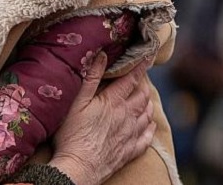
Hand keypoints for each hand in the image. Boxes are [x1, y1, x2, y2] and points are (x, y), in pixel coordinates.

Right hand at [49, 52, 154, 184]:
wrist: (78, 167)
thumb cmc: (72, 133)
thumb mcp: (77, 101)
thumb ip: (91, 78)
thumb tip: (102, 55)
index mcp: (113, 102)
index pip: (130, 81)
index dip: (139, 68)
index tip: (147, 57)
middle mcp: (126, 117)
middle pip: (142, 97)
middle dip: (144, 85)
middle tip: (143, 78)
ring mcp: (129, 135)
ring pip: (146, 116)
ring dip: (148, 104)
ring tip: (147, 97)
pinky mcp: (129, 151)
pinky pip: (146, 138)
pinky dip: (150, 128)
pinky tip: (150, 125)